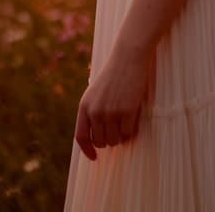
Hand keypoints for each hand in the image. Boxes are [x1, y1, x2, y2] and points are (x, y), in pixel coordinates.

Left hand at [74, 45, 152, 160]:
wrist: (128, 57)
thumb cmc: (113, 75)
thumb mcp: (95, 93)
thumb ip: (92, 113)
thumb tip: (96, 140)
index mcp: (84, 106)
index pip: (81, 137)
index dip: (87, 150)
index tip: (94, 157)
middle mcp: (95, 111)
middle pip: (100, 142)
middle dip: (109, 139)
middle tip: (117, 129)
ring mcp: (111, 112)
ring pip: (115, 140)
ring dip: (120, 136)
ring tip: (125, 122)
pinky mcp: (127, 111)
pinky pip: (128, 133)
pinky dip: (131, 131)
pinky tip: (133, 120)